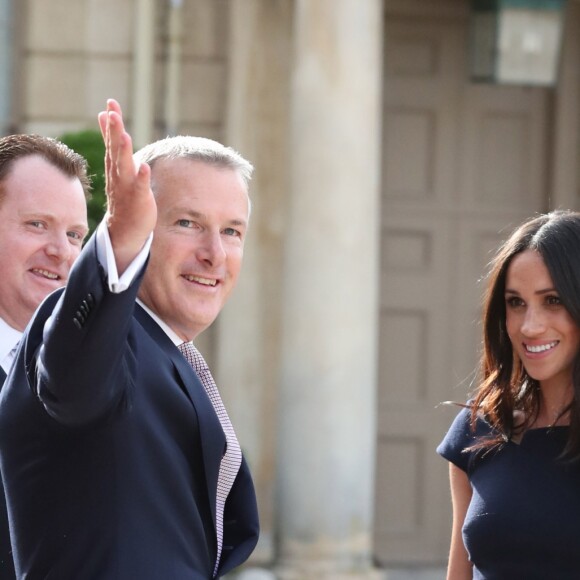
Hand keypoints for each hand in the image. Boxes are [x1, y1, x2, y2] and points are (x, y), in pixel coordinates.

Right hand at [97, 99, 156, 273]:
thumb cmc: (124, 195)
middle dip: (114, 131)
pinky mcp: (139, 199)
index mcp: (115, 166)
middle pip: (115, 149)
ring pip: (124, 166)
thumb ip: (113, 144)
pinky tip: (144, 167)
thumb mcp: (118, 168)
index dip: (110, 123)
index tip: (110, 104)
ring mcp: (127, 187)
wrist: (125, 229)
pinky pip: (140, 187)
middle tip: (112, 112)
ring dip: (124, 151)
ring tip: (124, 135)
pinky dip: (142, 177)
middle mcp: (119, 174)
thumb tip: (105, 117)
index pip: (111, 141)